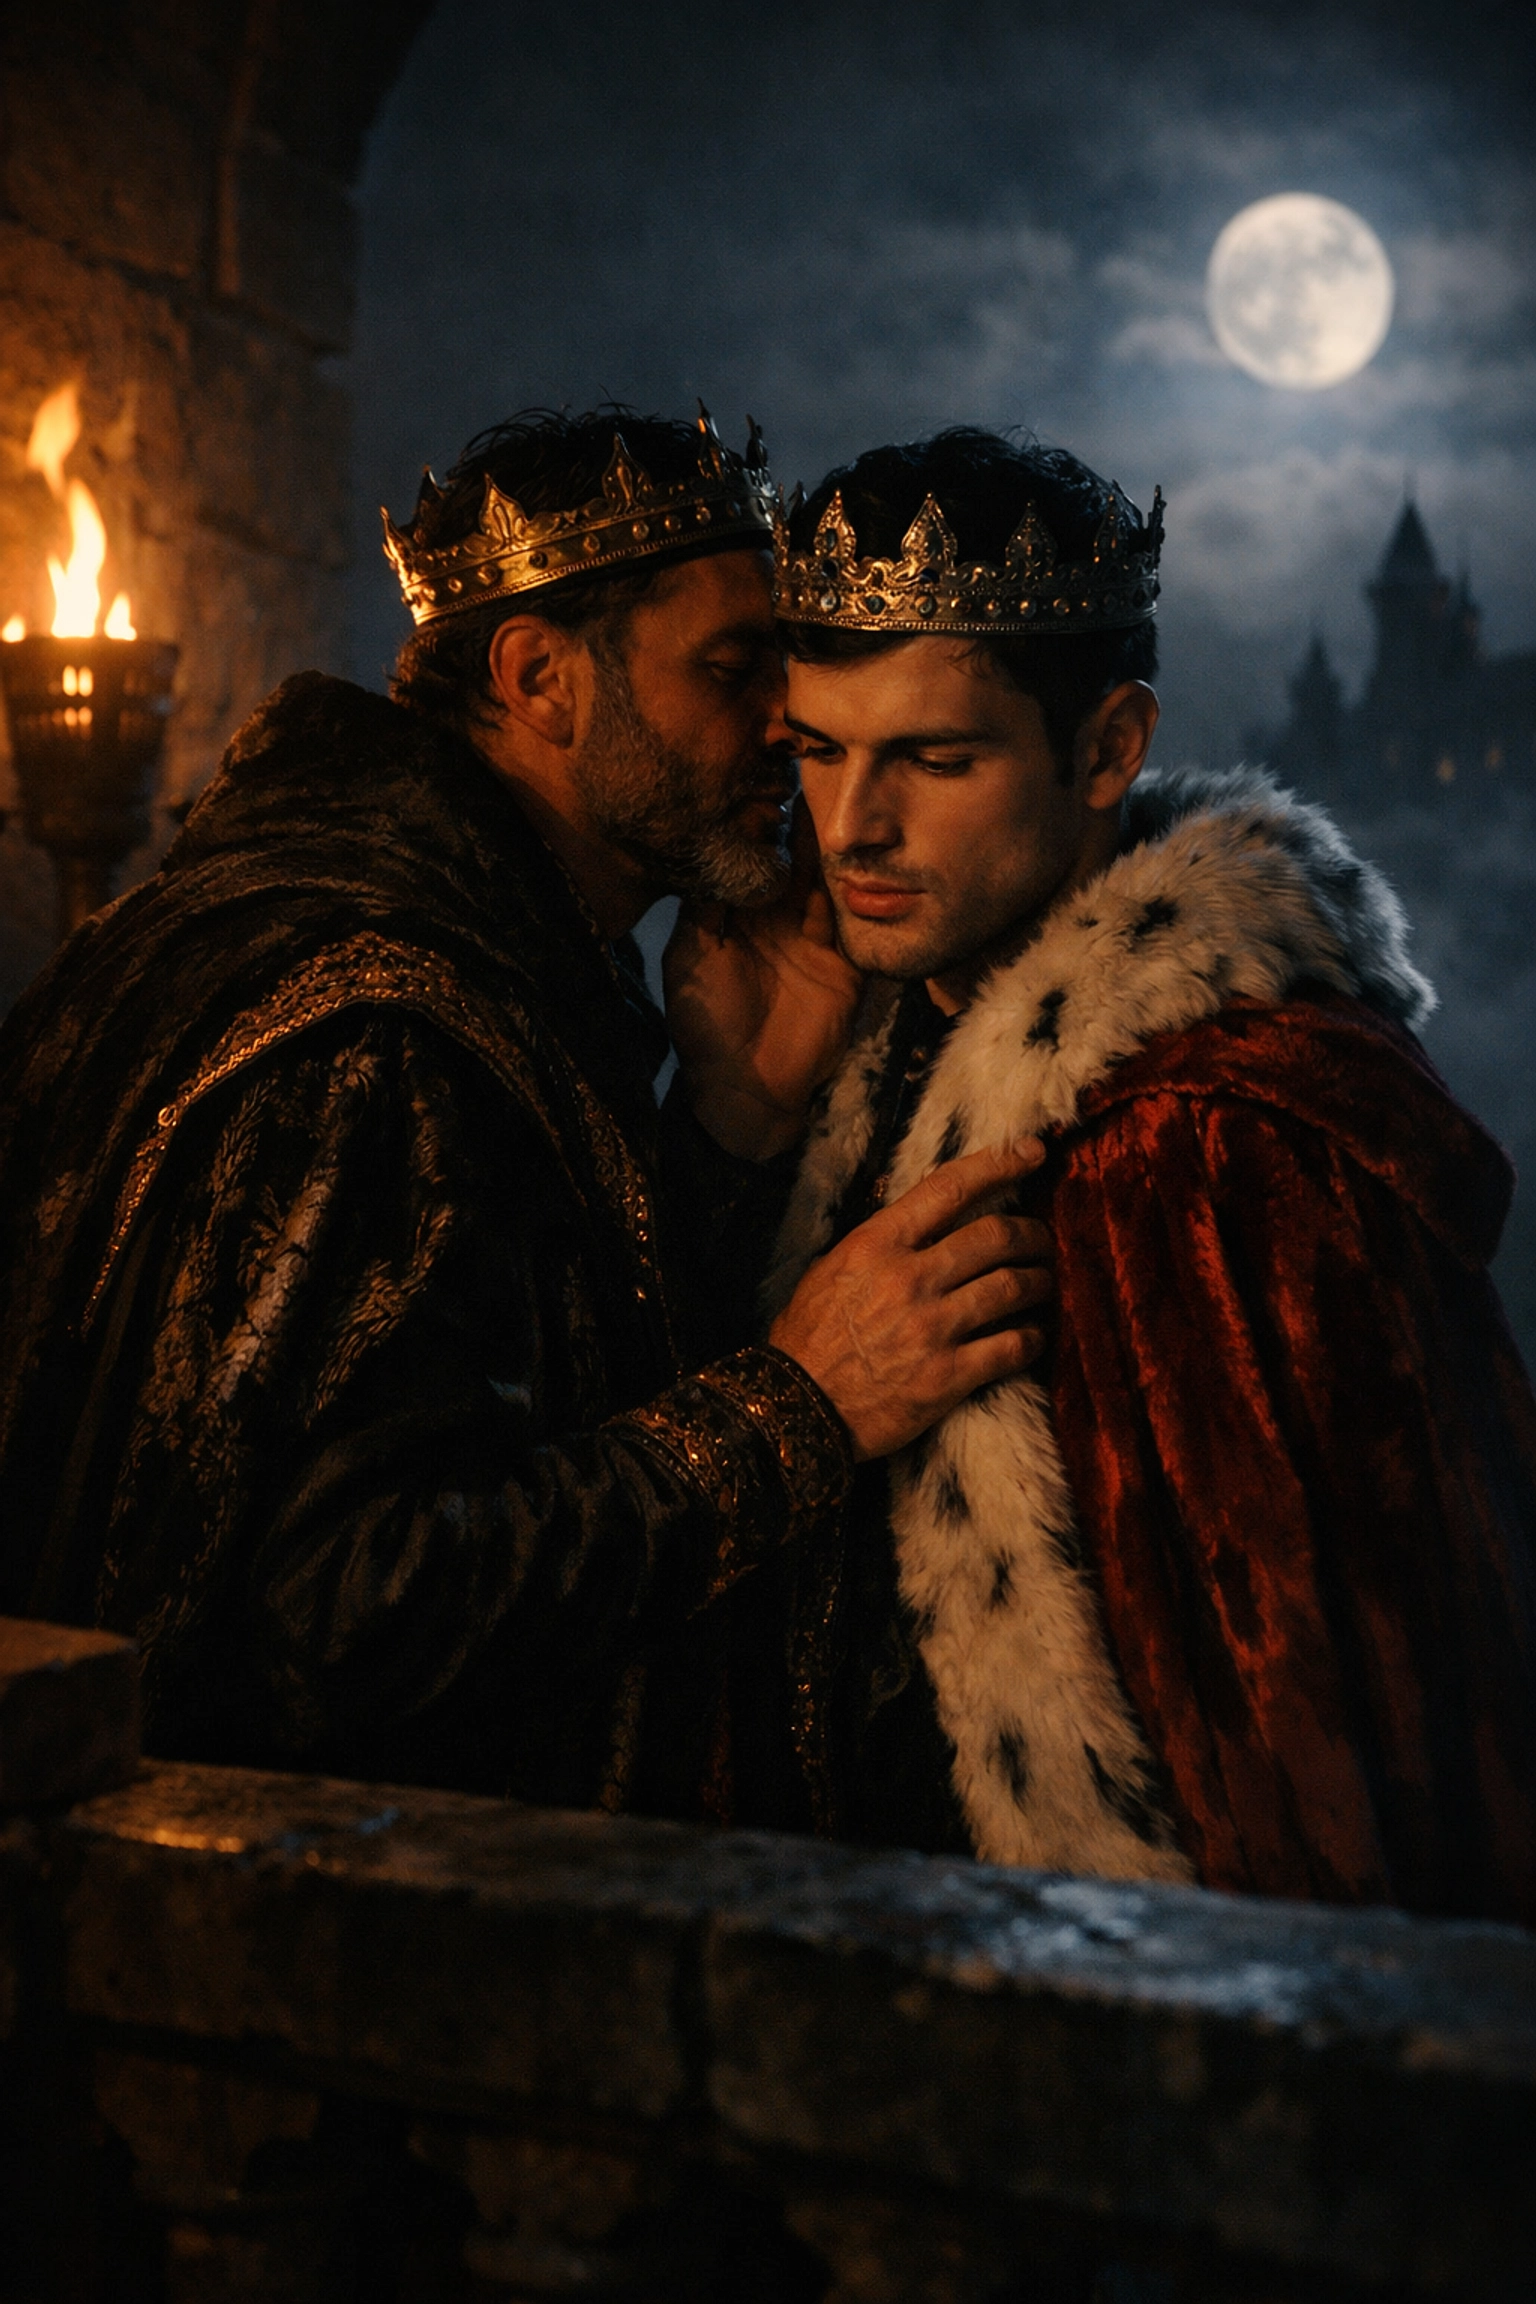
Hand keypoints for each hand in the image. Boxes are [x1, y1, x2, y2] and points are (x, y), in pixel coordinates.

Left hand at [665, 797, 861, 1159]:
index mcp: (733, 917)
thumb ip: (703, 908)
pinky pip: (853, 921)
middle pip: (793, 863)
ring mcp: (813, 941)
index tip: (765, 790)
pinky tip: (861, 860)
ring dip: (832, 852)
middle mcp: (775, 922)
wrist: (748, 1092)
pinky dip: (857, 892)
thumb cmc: (707, 1029)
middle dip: (802, 827)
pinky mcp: (845, 964)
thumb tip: (710, 847)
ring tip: (840, 811)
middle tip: (814, 784)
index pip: (751, 860)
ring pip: (825, 885)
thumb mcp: (691, 960)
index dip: (758, 827)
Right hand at [769, 1142, 1053, 1460]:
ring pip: (1013, 1287)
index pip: (951, 1188)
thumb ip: (881, 1244)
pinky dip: (1032, 1338)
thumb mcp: (831, 1270)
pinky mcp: (947, 1376)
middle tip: (1042, 1240)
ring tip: (1042, 1285)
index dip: (1000, 1164)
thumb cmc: (807, 1339)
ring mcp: (932, 1327)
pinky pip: (1012, 1346)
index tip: (1033, 1152)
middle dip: (1032, 1234)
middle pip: (996, 1236)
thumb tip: (924, 1222)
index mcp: (877, 1244)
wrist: (793, 1409)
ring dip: (1039, 1283)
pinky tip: (1033, 1337)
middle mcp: (909, 1278)